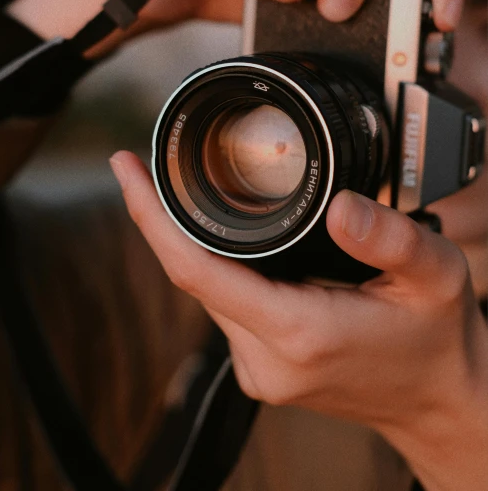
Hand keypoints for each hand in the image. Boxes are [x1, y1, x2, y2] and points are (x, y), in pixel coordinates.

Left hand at [110, 150, 487, 490]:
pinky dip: (218, 268)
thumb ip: (392, 239)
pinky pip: (224, 306)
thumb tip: (341, 205)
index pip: (195, 270)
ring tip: (191, 191)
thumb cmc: (437, 339)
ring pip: (207, 291)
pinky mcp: (263, 369)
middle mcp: (267, 358)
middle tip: (157, 163)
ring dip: (193, 243)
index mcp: (300, 332)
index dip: (151, 216)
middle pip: (192, 275)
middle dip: (165, 218)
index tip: (126, 168)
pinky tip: (229, 239)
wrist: (438, 400)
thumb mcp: (435, 276)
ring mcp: (261, 370)